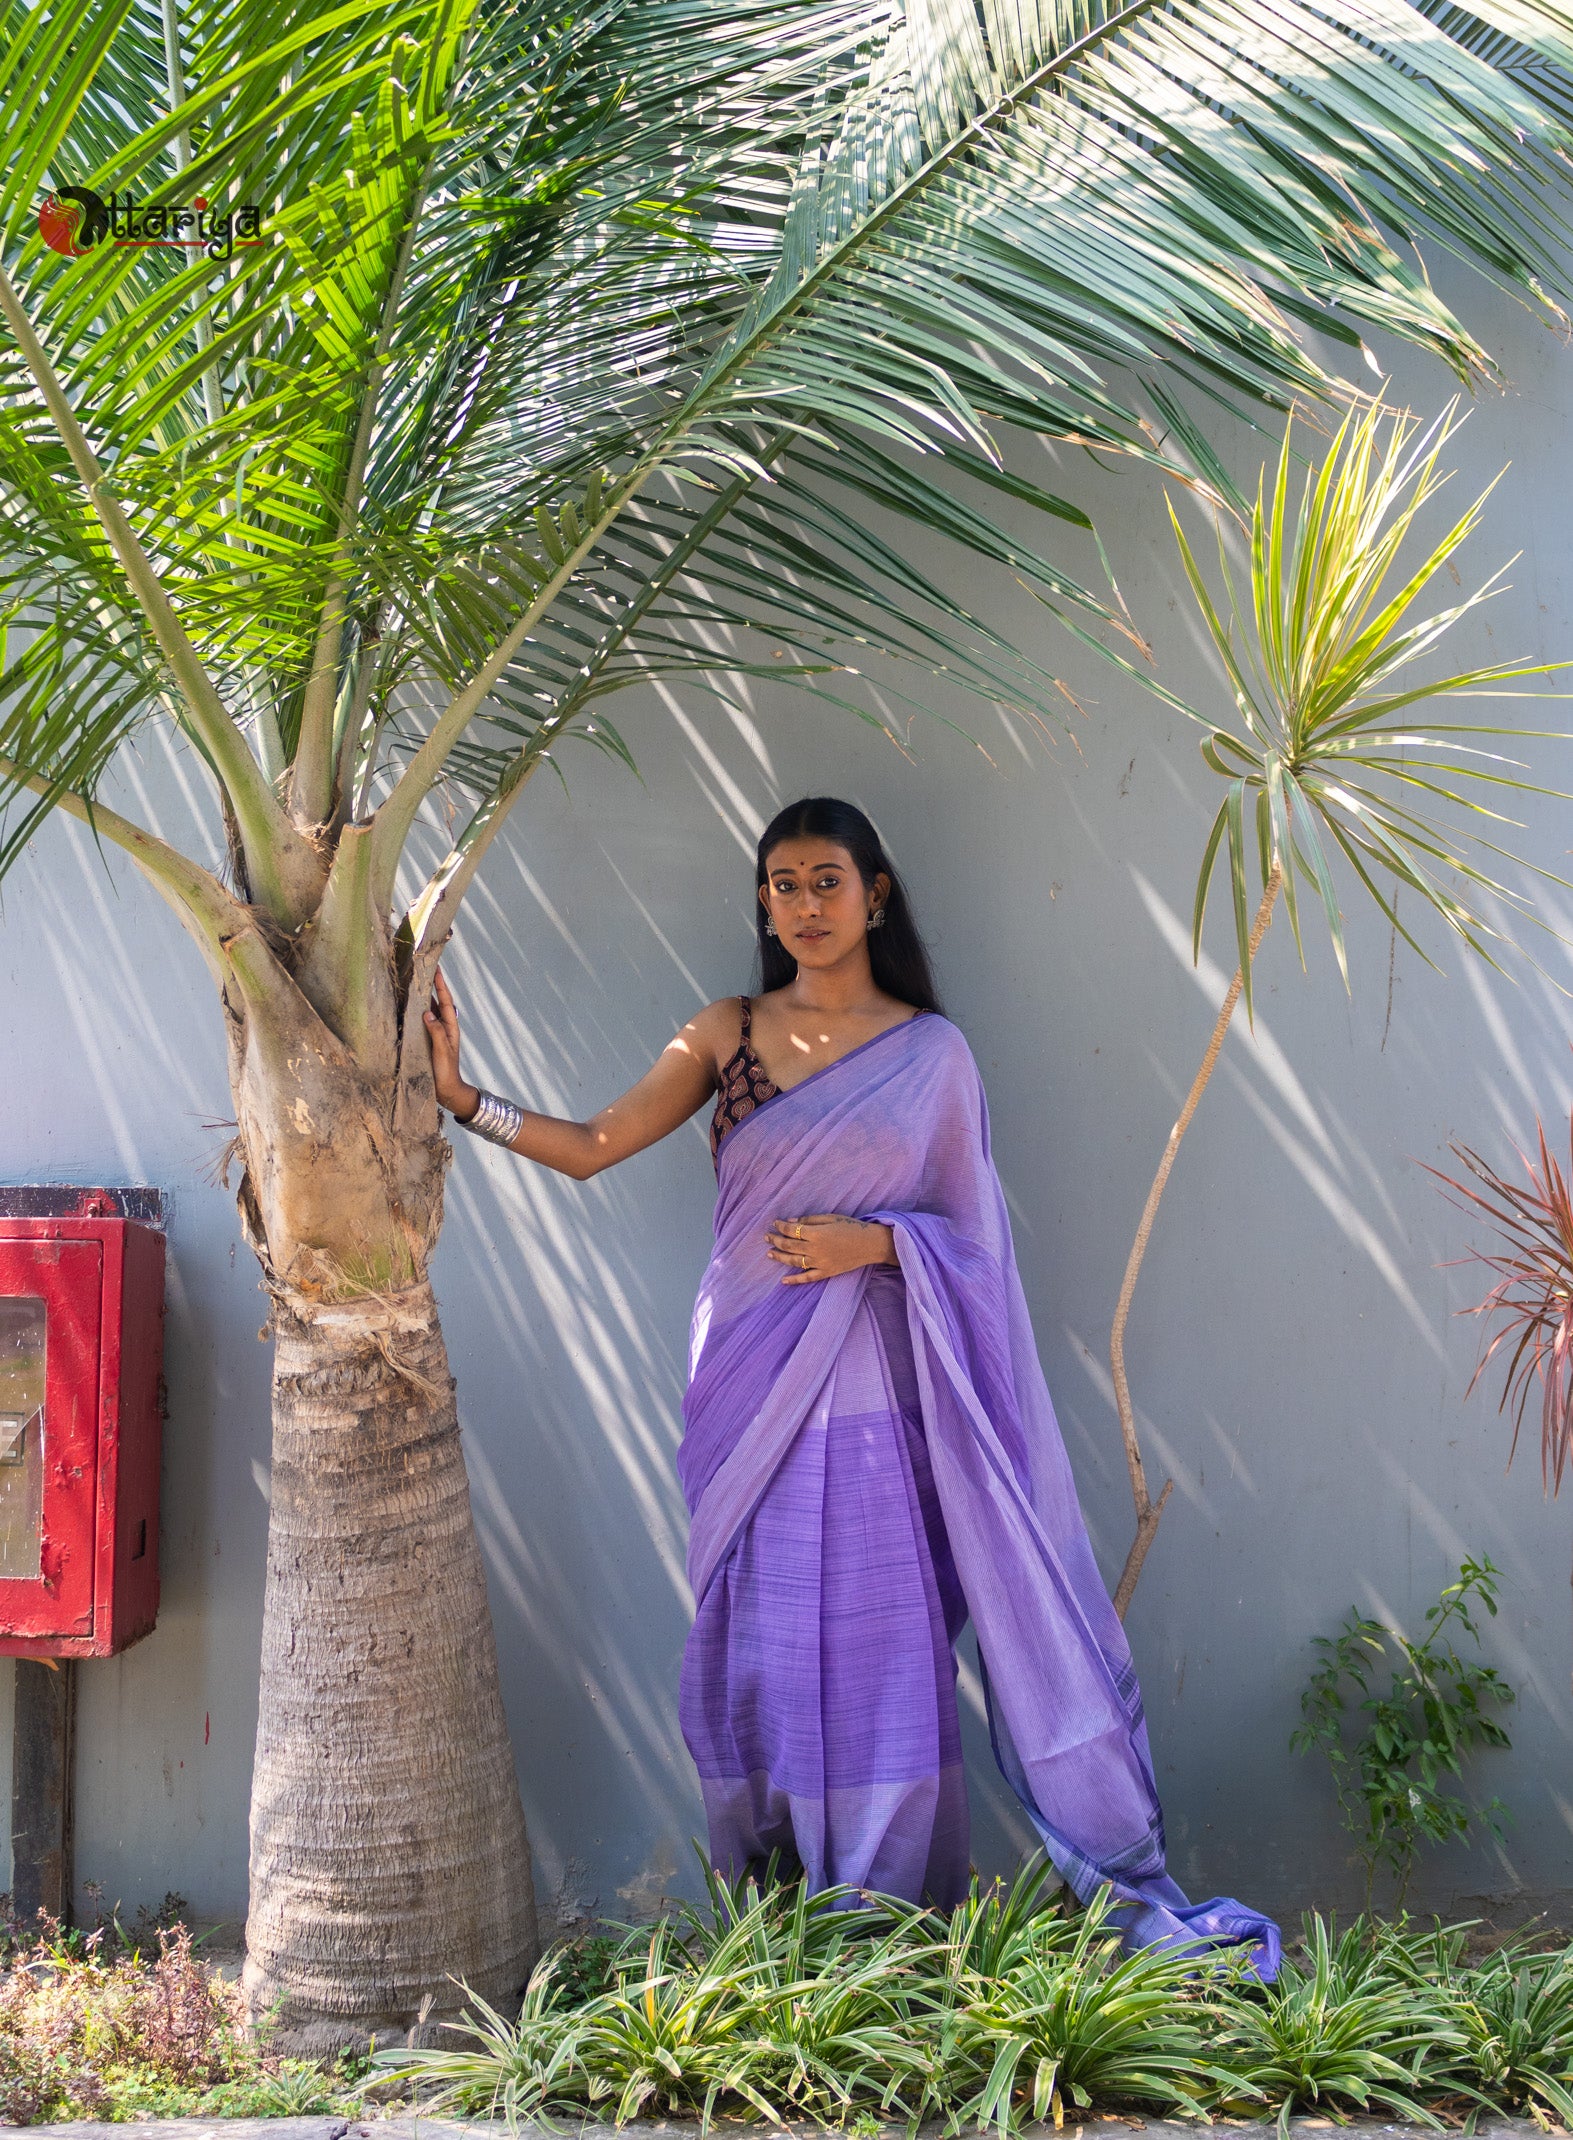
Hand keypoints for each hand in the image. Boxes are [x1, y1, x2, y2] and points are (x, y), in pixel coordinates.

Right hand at [423, 967, 479, 1120]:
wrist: (446, 1090)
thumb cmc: (446, 1071)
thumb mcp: (442, 1050)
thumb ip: (436, 1032)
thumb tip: (427, 1012)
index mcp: (450, 1027)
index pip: (446, 1001)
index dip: (440, 985)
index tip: (436, 969)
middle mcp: (443, 1027)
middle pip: (437, 1002)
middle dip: (432, 986)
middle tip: (423, 970)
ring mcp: (436, 1033)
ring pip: (429, 1010)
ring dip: (423, 998)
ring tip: (414, 983)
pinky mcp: (428, 1040)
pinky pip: (422, 1021)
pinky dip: (416, 1012)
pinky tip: (409, 1007)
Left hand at [765, 1213, 896, 1284]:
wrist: (870, 1244)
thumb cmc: (851, 1227)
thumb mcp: (831, 1218)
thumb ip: (810, 1220)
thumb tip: (791, 1222)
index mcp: (817, 1233)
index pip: (792, 1230)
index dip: (781, 1226)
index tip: (775, 1223)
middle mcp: (816, 1249)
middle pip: (789, 1246)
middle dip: (776, 1240)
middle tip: (767, 1237)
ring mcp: (820, 1263)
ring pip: (794, 1261)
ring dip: (780, 1257)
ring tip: (770, 1253)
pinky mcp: (826, 1272)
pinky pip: (807, 1278)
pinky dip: (795, 1280)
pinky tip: (783, 1280)